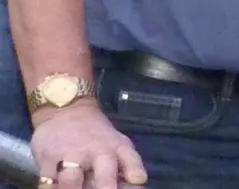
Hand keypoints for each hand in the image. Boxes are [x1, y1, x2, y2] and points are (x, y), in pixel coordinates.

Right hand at [31, 103, 146, 187]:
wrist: (65, 111)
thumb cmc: (96, 135)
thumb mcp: (117, 144)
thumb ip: (128, 164)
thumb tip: (138, 182)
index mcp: (116, 147)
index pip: (130, 158)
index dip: (135, 170)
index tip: (139, 180)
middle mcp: (95, 150)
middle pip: (103, 170)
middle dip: (105, 184)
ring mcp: (70, 154)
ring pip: (71, 179)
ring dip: (72, 188)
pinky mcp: (46, 159)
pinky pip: (48, 183)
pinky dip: (51, 187)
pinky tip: (56, 187)